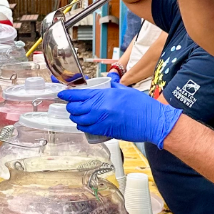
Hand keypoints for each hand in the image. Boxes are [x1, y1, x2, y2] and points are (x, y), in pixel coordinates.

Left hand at [58, 82, 181, 147]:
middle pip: (75, 108)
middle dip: (71, 106)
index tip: (62, 94)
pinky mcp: (105, 131)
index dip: (67, 95)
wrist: (151, 121)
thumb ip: (114, 86)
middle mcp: (100, 108)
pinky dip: (82, 126)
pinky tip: (84, 124)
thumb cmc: (142, 106)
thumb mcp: (126, 91)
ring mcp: (101, 121)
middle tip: (71, 105)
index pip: (79, 94)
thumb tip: (109, 81)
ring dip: (76, 117)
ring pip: (79, 120)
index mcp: (104, 95)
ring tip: (77, 115)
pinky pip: (87, 129)